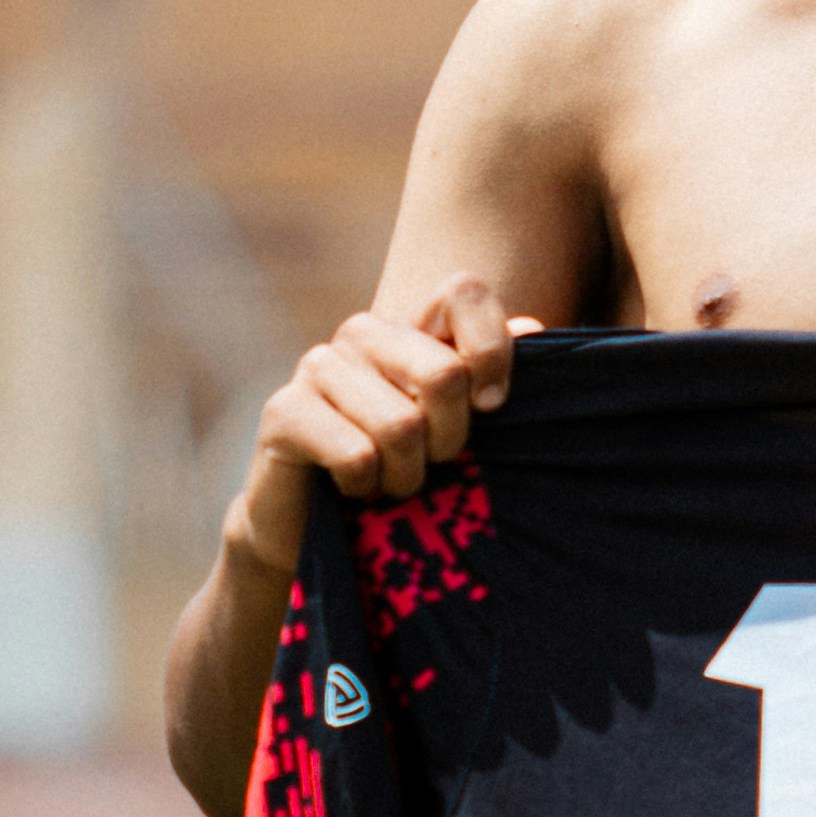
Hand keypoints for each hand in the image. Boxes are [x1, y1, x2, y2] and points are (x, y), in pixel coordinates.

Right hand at [231, 284, 530, 574]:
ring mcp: (318, 366)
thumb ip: (490, 379)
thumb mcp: (456, 428)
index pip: (463, 292)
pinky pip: (357, 455)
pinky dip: (367, 486)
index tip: (492, 407)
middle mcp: (362, 333)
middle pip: (443, 374)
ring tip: (393, 482)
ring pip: (401, 426)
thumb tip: (531, 326)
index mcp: (410, 328)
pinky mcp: (284, 410)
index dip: (492, 351)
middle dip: (451, 438)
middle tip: (434, 463)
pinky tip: (354, 487)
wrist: (312, 524)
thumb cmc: (399, 471)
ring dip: (408, 475)